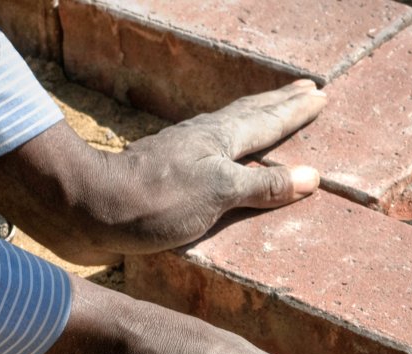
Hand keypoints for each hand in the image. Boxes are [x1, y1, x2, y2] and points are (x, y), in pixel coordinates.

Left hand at [0, 80, 327, 264]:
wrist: (92, 209)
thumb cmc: (158, 200)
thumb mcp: (219, 192)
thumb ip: (264, 184)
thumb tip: (311, 175)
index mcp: (221, 139)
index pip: (268, 121)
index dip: (295, 111)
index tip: (319, 95)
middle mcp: (205, 139)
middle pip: (251, 114)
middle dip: (281, 102)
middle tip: (306, 87)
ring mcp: (186, 152)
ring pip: (234, 127)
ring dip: (259, 117)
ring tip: (274, 110)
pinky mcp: (172, 173)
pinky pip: (219, 149)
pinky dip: (237, 144)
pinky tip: (231, 152)